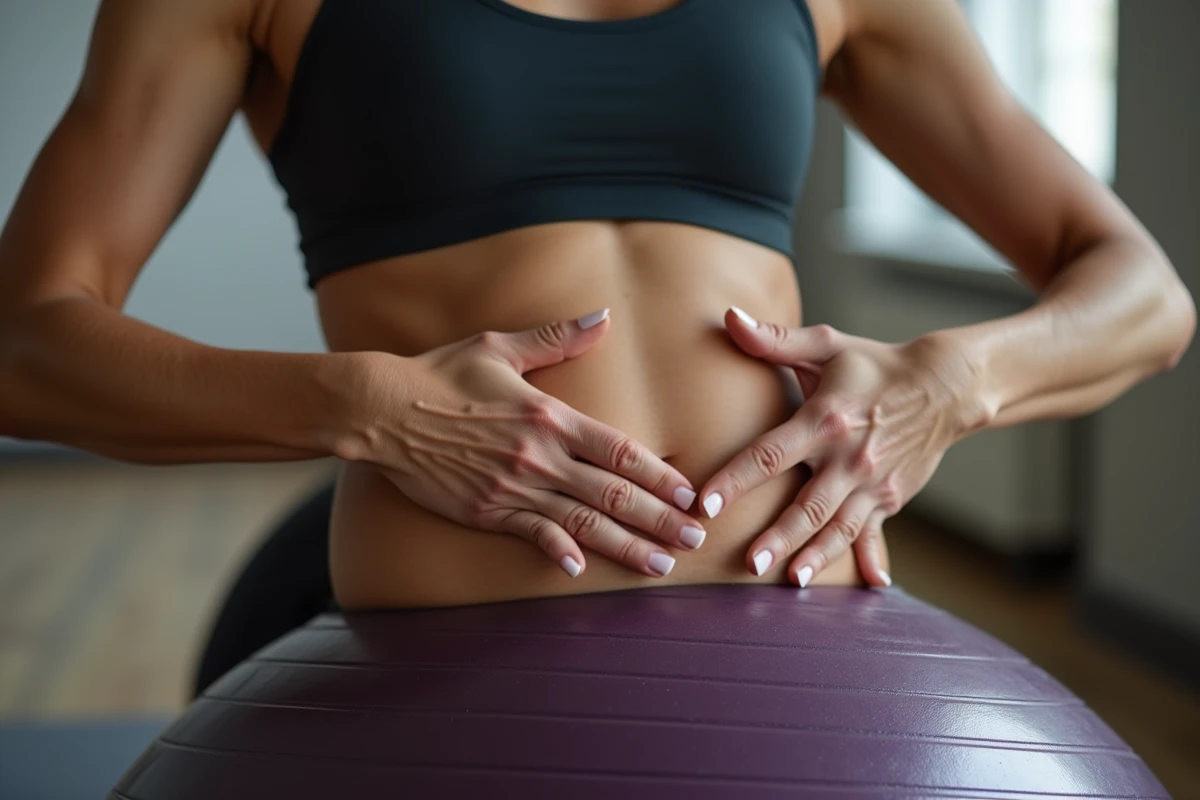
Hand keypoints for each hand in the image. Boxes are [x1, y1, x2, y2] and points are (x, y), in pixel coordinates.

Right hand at [352, 309, 704, 578]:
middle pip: (612, 493)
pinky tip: (580, 571)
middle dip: (659, 520)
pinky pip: (530, 534)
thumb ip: (557, 339)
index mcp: (550, 415)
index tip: (688, 494)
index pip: (619, 450)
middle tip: (694, 542)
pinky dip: (556, 551)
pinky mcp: (485, 510)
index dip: (659, 474)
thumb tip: (602, 317)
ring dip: (625, 546)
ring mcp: (512, 486)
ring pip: (581, 522)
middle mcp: (539, 455)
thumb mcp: (501, 347)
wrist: (383, 409)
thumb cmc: (441, 373)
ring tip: (659, 566)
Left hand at [697, 307, 987, 587]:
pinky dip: (868, 558)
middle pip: (806, 504)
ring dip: (814, 555)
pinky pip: (871, 533)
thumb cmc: (873, 366)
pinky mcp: (890, 499)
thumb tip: (729, 317)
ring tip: (789, 579)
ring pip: (837, 527)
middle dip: (777, 536)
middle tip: (748, 563)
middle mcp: (848, 457)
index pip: (769, 455)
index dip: (735, 481)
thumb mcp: (826, 346)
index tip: (706, 504)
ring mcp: (872, 483)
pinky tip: (869, 585)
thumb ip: (774, 340)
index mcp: (824, 421)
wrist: (944, 387)